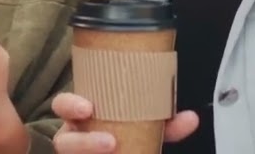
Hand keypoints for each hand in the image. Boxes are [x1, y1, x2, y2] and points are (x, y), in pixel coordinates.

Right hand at [50, 93, 199, 152]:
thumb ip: (166, 122)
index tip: (87, 108)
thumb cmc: (127, 130)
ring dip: (89, 152)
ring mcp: (77, 152)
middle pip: (63, 141)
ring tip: (113, 150)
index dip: (70, 105)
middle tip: (110, 143)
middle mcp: (74, 136)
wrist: (123, 147)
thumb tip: (191, 118)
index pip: (63, 105)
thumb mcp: (145, 124)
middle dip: (83, 143)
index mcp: (82, 115)